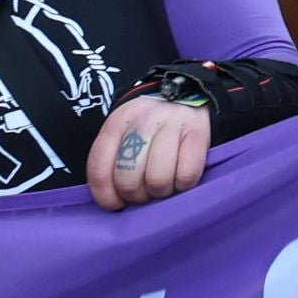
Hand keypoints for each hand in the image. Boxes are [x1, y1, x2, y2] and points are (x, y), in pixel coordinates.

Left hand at [86, 93, 213, 210]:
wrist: (186, 93)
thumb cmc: (150, 126)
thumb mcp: (124, 134)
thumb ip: (113, 162)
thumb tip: (114, 201)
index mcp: (117, 124)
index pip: (100, 169)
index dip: (106, 196)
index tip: (117, 204)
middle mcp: (142, 121)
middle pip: (129, 180)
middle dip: (137, 197)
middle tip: (145, 193)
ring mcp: (171, 125)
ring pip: (158, 180)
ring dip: (161, 192)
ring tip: (165, 185)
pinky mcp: (198, 132)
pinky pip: (187, 175)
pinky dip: (184, 185)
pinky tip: (181, 178)